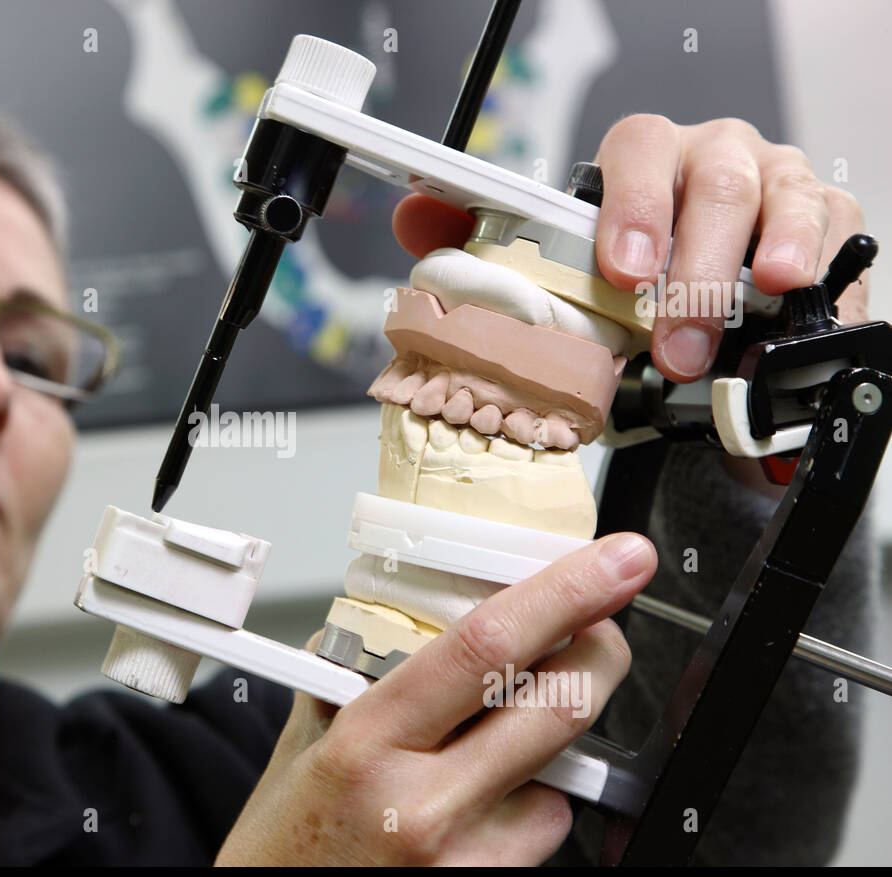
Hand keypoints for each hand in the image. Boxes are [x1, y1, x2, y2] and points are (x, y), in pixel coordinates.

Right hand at [215, 533, 656, 864]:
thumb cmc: (285, 846)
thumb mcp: (305, 743)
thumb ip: (355, 674)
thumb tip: (407, 609)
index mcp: (368, 741)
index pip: (485, 647)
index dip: (564, 594)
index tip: (615, 562)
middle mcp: (423, 801)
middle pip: (559, 705)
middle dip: (603, 651)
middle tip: (603, 627)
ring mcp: (464, 858)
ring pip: (564, 775)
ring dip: (554, 744)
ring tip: (491, 750)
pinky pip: (545, 831)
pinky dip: (532, 804)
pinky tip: (481, 809)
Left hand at [391, 115, 868, 382]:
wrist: (698, 304)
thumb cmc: (629, 277)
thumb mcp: (557, 261)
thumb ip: (484, 240)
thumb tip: (415, 218)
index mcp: (644, 161)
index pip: (635, 152)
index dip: (630, 207)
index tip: (622, 271)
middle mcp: (713, 159)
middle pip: (715, 184)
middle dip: (694, 271)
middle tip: (675, 344)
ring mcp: (777, 185)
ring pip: (787, 200)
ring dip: (769, 259)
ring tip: (762, 301)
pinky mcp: (827, 221)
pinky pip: (841, 236)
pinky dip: (830, 280)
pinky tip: (810, 309)